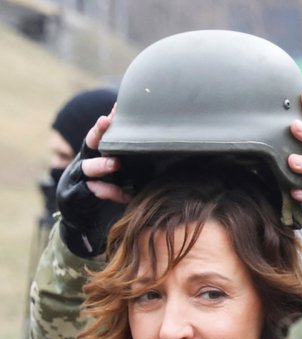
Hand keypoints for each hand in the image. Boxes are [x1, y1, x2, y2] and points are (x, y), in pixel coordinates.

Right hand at [56, 109, 132, 257]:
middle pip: (90, 141)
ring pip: (88, 167)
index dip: (109, 120)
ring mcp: (80, 175)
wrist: (78, 210)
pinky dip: (111, 193)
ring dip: (101, 165)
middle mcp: (86, 158)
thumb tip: (164, 148)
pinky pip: (95, 191)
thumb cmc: (107, 184)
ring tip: (114, 164)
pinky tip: (125, 196)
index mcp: (97, 150)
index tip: (117, 107)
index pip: (102, 131)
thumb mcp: (122, 170)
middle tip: (106, 121)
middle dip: (98, 131)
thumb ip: (134, 159)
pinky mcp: (79, 192)